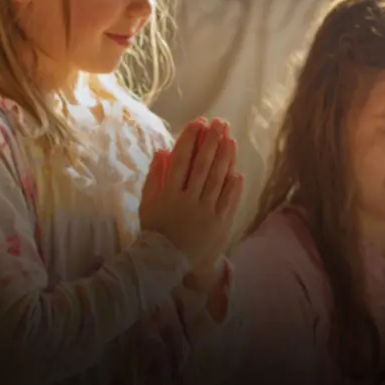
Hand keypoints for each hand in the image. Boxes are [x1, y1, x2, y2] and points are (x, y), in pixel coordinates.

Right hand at [139, 118, 243, 273]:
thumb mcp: (147, 203)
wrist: (165, 263)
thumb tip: (162, 151)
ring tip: (230, 139)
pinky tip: (237, 171)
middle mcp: (189, 200)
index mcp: (169, 193)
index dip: (190, 139)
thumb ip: (155, 177)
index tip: (198, 122)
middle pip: (202, 166)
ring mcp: (206, 212)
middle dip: (211, 142)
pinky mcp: (219, 225)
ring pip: (217, 180)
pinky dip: (233, 186)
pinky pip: (228, 202)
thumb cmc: (154, 231)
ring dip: (225, 158)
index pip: (181, 160)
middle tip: (219, 123)